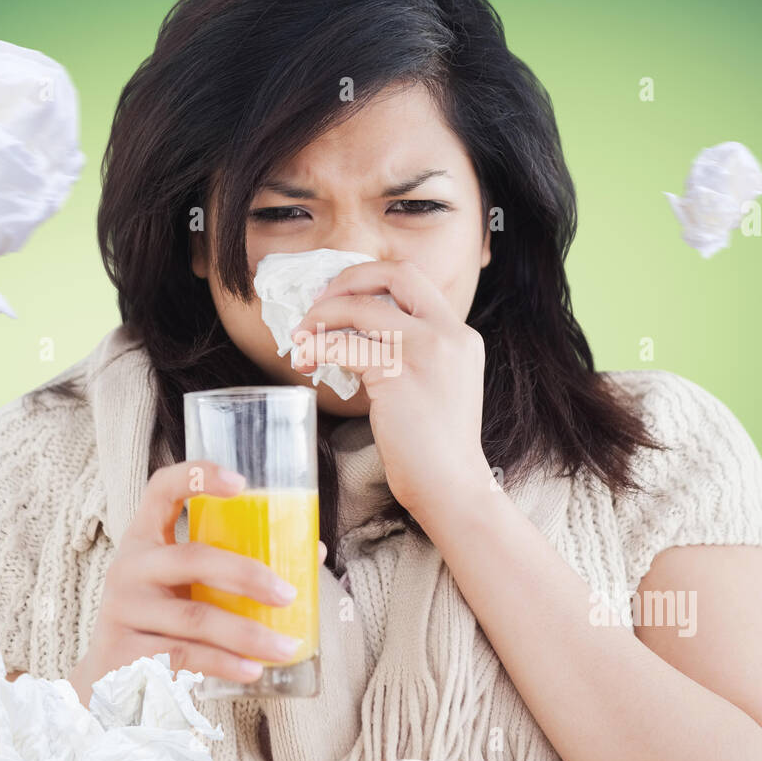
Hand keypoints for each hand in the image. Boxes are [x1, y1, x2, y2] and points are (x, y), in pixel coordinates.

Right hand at [68, 459, 328, 706]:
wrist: (111, 684)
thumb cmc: (163, 622)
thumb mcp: (186, 587)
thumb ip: (234, 569)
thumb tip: (313, 554)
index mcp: (145, 538)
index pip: (161, 490)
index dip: (197, 476)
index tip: (241, 482)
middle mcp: (128, 567)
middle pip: (193, 558)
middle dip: (248, 575)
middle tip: (288, 595)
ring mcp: (121, 611)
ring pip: (195, 617)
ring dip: (248, 633)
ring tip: (286, 646)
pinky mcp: (122, 654)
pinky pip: (183, 656)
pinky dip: (224, 664)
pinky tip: (252, 669)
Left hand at [290, 259, 491, 519]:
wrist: (452, 486)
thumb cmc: (436, 448)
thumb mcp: (439, 385)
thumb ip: (413, 355)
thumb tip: (358, 338)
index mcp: (460, 333)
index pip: (413, 279)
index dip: (370, 278)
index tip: (341, 296)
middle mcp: (448, 333)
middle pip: (393, 273)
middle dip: (347, 280)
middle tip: (317, 304)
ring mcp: (426, 350)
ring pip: (359, 307)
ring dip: (321, 317)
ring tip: (301, 339)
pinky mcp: (398, 374)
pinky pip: (343, 346)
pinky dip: (316, 348)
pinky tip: (305, 362)